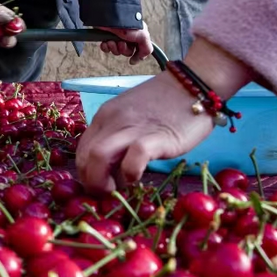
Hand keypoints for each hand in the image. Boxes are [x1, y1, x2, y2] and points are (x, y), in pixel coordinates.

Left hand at [75, 37, 252, 192]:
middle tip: (108, 193)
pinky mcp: (155, 137)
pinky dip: (130, 173)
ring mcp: (131, 128)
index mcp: (105, 116)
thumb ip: (118, 137)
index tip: (101, 184)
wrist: (195, 84)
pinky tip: (138, 177)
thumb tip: (112, 169)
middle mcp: (112, 121)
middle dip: (91, 182)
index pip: (81, 151)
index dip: (86, 173)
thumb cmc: (167, 104)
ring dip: (102, 182)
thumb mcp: (132, 117)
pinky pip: (132, 159)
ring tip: (119, 190)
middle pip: (84, 157)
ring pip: (98, 157)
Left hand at [97, 24, 152, 63]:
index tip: (132, 60)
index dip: (136, 56)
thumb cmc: (128, 23)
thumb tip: (140, 59)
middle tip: (121, 43)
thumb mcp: (143, 37)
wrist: (111, 16)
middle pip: (127, 52)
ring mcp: (117, 36)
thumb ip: (147, 49)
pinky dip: (106, 47)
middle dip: (123, 50)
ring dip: (113, 48)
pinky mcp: (106, 36)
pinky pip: (106, 48)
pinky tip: (106, 42)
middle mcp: (128, 36)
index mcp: (138, 35)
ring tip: (112, 41)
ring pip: (116, 51)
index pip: (139, 50)